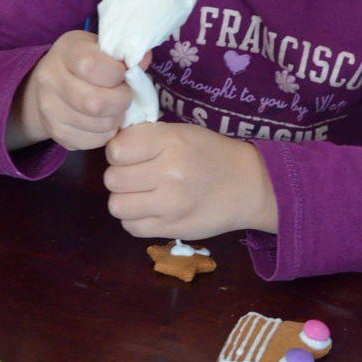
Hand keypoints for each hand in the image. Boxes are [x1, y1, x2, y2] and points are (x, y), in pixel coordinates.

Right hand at [7, 30, 148, 151]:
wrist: (51, 83)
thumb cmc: (85, 61)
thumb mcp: (101, 48)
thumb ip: (123, 55)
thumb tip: (144, 59)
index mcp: (65, 52)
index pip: (91, 65)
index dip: (116, 73)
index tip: (122, 73)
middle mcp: (50, 79)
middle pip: (95, 102)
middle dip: (121, 101)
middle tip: (124, 95)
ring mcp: (49, 109)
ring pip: (98, 125)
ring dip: (116, 119)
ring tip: (115, 108)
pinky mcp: (56, 133)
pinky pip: (93, 141)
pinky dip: (106, 134)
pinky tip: (104, 120)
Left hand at [104, 123, 277, 239]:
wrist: (249, 185)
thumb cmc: (212, 154)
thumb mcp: (183, 132)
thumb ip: (148, 138)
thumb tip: (113, 149)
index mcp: (171, 141)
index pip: (116, 149)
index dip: (119, 152)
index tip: (132, 154)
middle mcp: (169, 172)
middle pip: (113, 179)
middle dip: (120, 177)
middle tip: (138, 175)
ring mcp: (170, 204)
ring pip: (117, 206)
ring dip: (125, 200)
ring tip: (141, 194)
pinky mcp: (172, 229)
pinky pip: (131, 227)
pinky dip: (135, 220)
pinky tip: (150, 210)